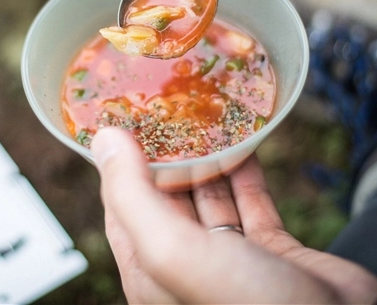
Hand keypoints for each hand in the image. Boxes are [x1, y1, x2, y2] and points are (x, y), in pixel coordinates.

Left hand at [91, 128, 376, 303]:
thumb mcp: (173, 251)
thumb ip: (133, 196)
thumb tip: (103, 140)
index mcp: (151, 271)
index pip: (122, 207)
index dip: (119, 163)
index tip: (122, 117)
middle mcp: (187, 266)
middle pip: (166, 197)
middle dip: (165, 153)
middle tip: (166, 104)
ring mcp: (232, 258)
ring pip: (211, 195)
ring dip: (207, 157)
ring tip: (203, 112)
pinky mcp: (273, 251)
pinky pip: (253, 200)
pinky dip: (247, 170)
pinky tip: (245, 137)